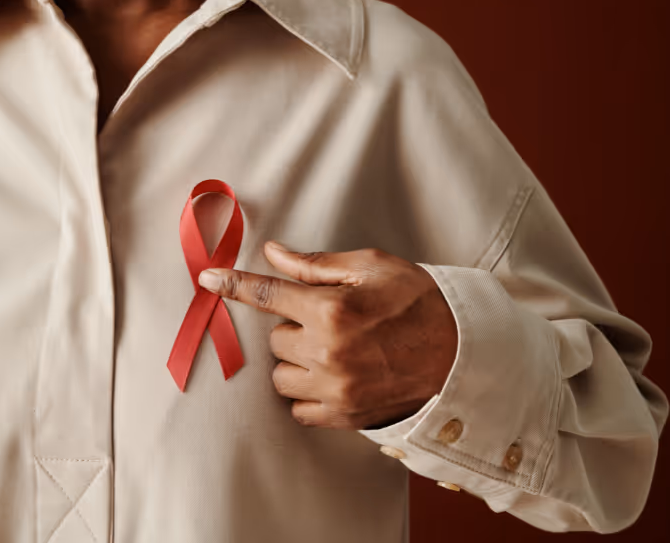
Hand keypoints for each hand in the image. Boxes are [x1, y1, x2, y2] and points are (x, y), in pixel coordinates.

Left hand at [197, 241, 457, 429]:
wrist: (461, 355)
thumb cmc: (419, 303)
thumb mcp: (373, 268)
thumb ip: (316, 264)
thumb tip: (273, 253)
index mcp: (333, 310)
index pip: (267, 295)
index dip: (233, 284)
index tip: (207, 278)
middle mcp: (328, 352)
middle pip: (274, 340)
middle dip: (292, 327)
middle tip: (327, 320)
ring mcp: (335, 389)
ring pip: (282, 377)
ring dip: (297, 362)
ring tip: (331, 350)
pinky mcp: (344, 416)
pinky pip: (299, 409)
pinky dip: (308, 392)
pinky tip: (333, 376)